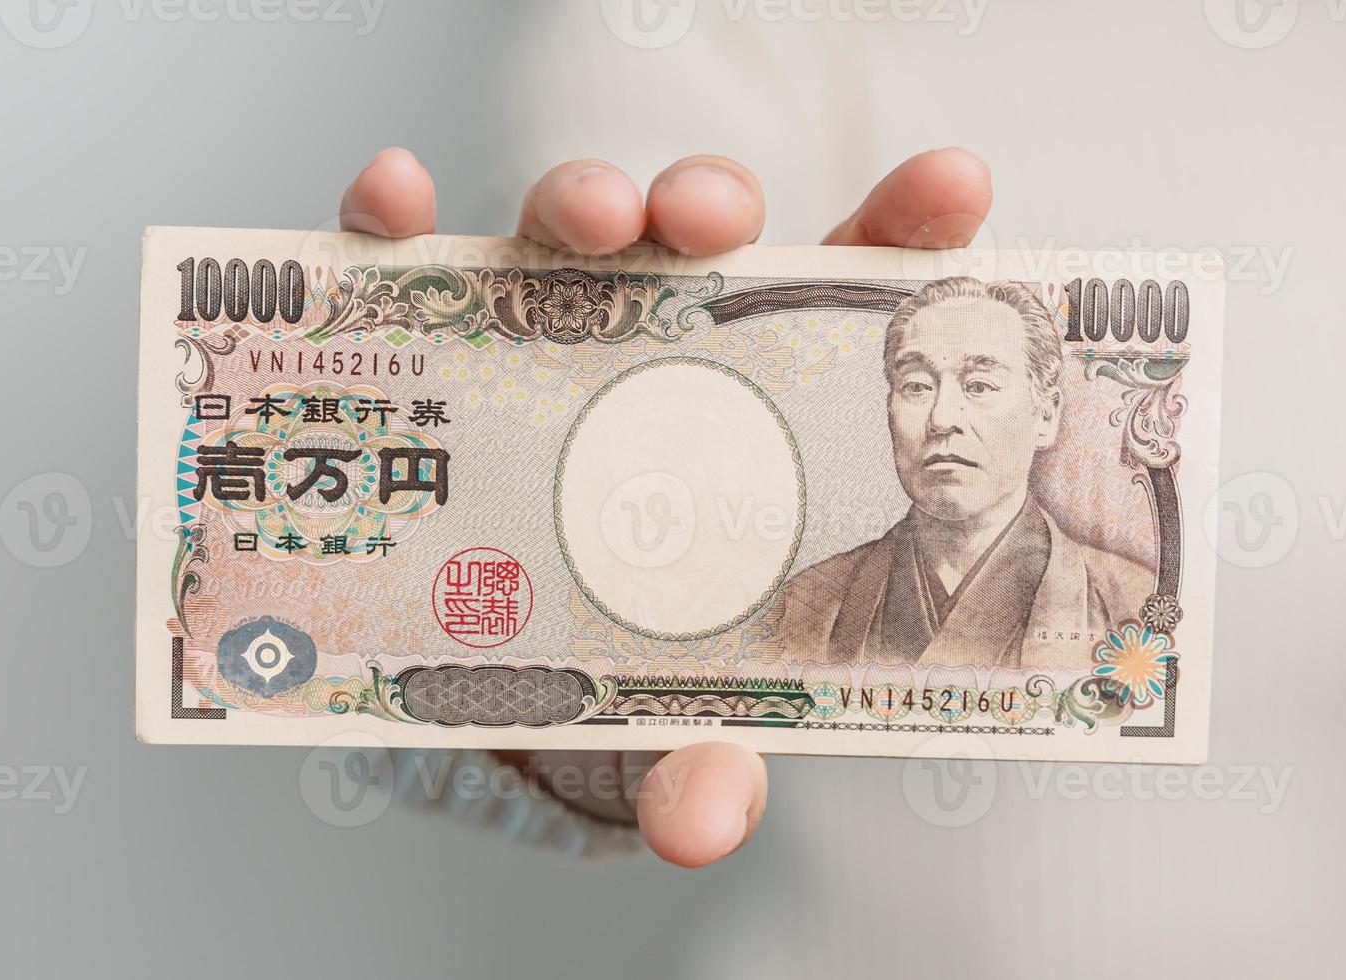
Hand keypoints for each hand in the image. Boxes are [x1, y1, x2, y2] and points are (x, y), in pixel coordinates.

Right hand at [335, 145, 992, 866]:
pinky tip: (393, 204)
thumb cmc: (621, 672)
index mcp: (766, 404)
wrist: (494, 689)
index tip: (952, 186)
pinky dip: (393, 219)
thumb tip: (702, 822)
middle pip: (704, 233)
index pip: (849, 291)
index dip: (904, 226)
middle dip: (713, 198)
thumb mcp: (672, 725)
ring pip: (568, 221)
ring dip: (580, 196)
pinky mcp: (430, 338)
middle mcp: (662, 342)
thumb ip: (702, 766)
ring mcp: (545, 330)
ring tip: (589, 222)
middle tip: (712, 222)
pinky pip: (404, 258)